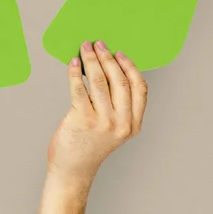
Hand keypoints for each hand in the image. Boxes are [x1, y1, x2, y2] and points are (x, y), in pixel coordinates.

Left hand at [47, 40, 147, 182]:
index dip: (130, 66)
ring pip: (99, 81)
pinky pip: (79, 88)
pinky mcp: (82, 119)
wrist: (73, 170)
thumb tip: (107, 67)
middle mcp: (121, 123)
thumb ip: (117, 105)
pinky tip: (73, 63)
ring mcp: (102, 121)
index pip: (139, 88)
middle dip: (108, 58)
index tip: (119, 53)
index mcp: (133, 124)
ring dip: (91, 59)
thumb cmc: (90, 145)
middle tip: (98, 44)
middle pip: (119, 80)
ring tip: (84, 48)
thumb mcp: (115, 128)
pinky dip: (76, 72)